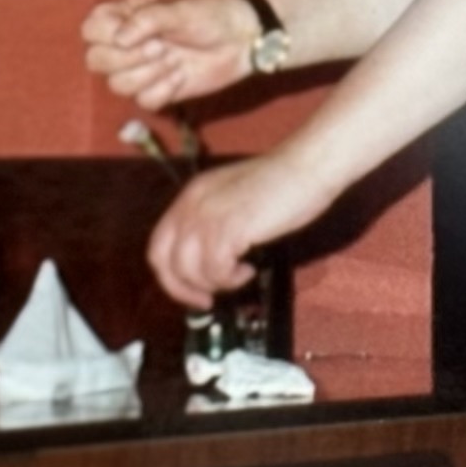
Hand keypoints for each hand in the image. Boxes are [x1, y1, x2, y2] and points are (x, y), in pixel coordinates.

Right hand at [82, 0, 259, 109]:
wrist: (242, 39)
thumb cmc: (210, 14)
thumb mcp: (178, 9)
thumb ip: (146, 20)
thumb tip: (119, 40)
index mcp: (125, 17)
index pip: (90, 29)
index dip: (106, 34)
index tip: (135, 31)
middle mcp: (127, 44)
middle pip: (96, 61)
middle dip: (127, 58)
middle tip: (160, 47)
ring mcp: (141, 68)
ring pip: (117, 85)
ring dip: (147, 75)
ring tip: (174, 60)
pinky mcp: (158, 90)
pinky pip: (143, 102)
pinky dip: (162, 91)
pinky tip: (181, 76)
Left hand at [145, 153, 336, 307]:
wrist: (306, 167)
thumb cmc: (281, 184)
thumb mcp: (232, 200)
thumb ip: (213, 224)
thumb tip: (206, 264)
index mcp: (192, 195)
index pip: (159, 245)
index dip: (171, 275)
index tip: (192, 290)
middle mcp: (193, 204)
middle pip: (163, 260)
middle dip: (182, 288)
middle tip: (206, 299)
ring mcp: (209, 215)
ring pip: (187, 269)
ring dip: (212, 283)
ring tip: (238, 276)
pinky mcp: (230, 227)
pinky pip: (215, 268)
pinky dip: (230, 278)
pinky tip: (248, 268)